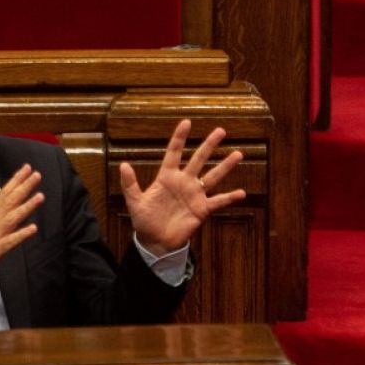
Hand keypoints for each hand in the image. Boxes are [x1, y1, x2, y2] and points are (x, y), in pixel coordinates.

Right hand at [0, 164, 43, 299]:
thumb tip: (9, 208)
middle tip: (37, 174)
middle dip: (23, 187)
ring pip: (11, 218)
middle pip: (9, 201)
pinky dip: (21, 234)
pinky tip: (33, 228)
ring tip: (40, 196)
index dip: (16, 181)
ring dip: (26, 206)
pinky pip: (9, 242)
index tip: (27, 168)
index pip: (3, 195)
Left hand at [121, 119, 244, 256]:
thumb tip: (123, 165)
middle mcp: (184, 182)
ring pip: (213, 176)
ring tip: (238, 154)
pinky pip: (218, 201)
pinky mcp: (202, 210)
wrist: (155, 242)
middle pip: (198, 159)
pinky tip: (241, 193)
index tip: (186, 122)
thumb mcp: (135, 202)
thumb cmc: (144, 221)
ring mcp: (194, 195)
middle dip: (209, 145)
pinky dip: (230, 198)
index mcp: (167, 177)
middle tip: (221, 131)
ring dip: (225, 166)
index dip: (179, 138)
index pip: (174, 153)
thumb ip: (130, 184)